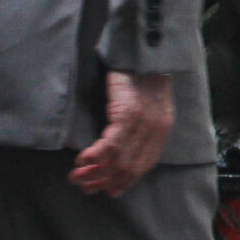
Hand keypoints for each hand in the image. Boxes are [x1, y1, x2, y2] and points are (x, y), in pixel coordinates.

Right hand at [70, 71, 174, 197]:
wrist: (144, 47)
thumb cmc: (142, 71)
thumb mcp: (151, 102)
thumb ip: (142, 124)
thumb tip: (124, 147)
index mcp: (162, 127)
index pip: (145, 164)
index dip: (126, 181)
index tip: (111, 191)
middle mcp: (155, 129)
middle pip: (130, 167)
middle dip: (106, 181)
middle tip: (86, 188)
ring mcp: (143, 123)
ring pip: (118, 160)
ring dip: (94, 172)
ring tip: (77, 177)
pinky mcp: (127, 114)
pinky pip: (110, 146)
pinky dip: (94, 157)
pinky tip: (81, 160)